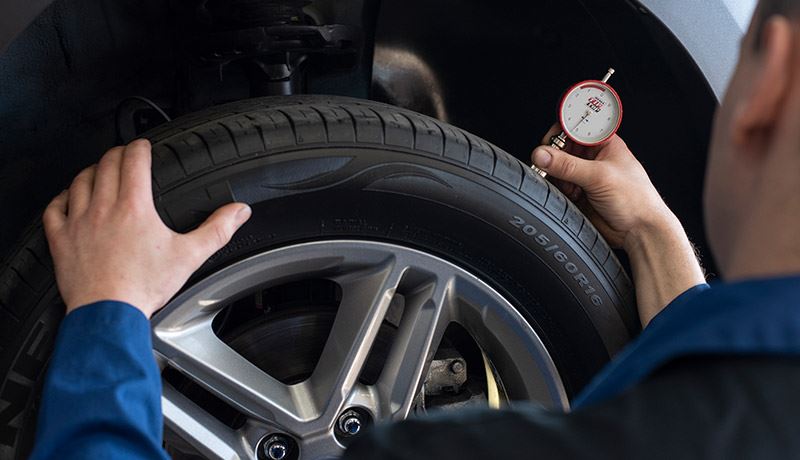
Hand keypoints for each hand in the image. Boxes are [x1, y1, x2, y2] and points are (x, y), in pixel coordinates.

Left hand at [42, 139, 251, 317]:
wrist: (109, 313)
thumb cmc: (144, 286)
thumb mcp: (190, 256)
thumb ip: (217, 229)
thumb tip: (239, 212)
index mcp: (135, 207)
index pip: (134, 161)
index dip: (140, 147)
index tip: (144, 145)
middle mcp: (103, 207)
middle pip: (105, 165)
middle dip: (116, 153)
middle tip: (124, 153)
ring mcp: (78, 222)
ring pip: (79, 181)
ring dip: (90, 170)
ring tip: (98, 169)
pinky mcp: (61, 240)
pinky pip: (55, 209)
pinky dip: (62, 197)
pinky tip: (68, 197)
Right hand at [531, 124, 673, 249]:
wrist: (639, 231)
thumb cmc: (636, 199)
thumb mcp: (599, 176)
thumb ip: (567, 165)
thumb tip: (542, 154)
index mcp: (603, 143)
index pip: (574, 128)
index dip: (559, 133)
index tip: (548, 143)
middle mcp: (592, 158)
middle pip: (561, 148)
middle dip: (552, 157)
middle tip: (548, 165)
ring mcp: (584, 176)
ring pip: (557, 168)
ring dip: (554, 175)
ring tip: (563, 184)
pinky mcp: (577, 194)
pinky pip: (558, 186)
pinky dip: (557, 190)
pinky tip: (567, 195)